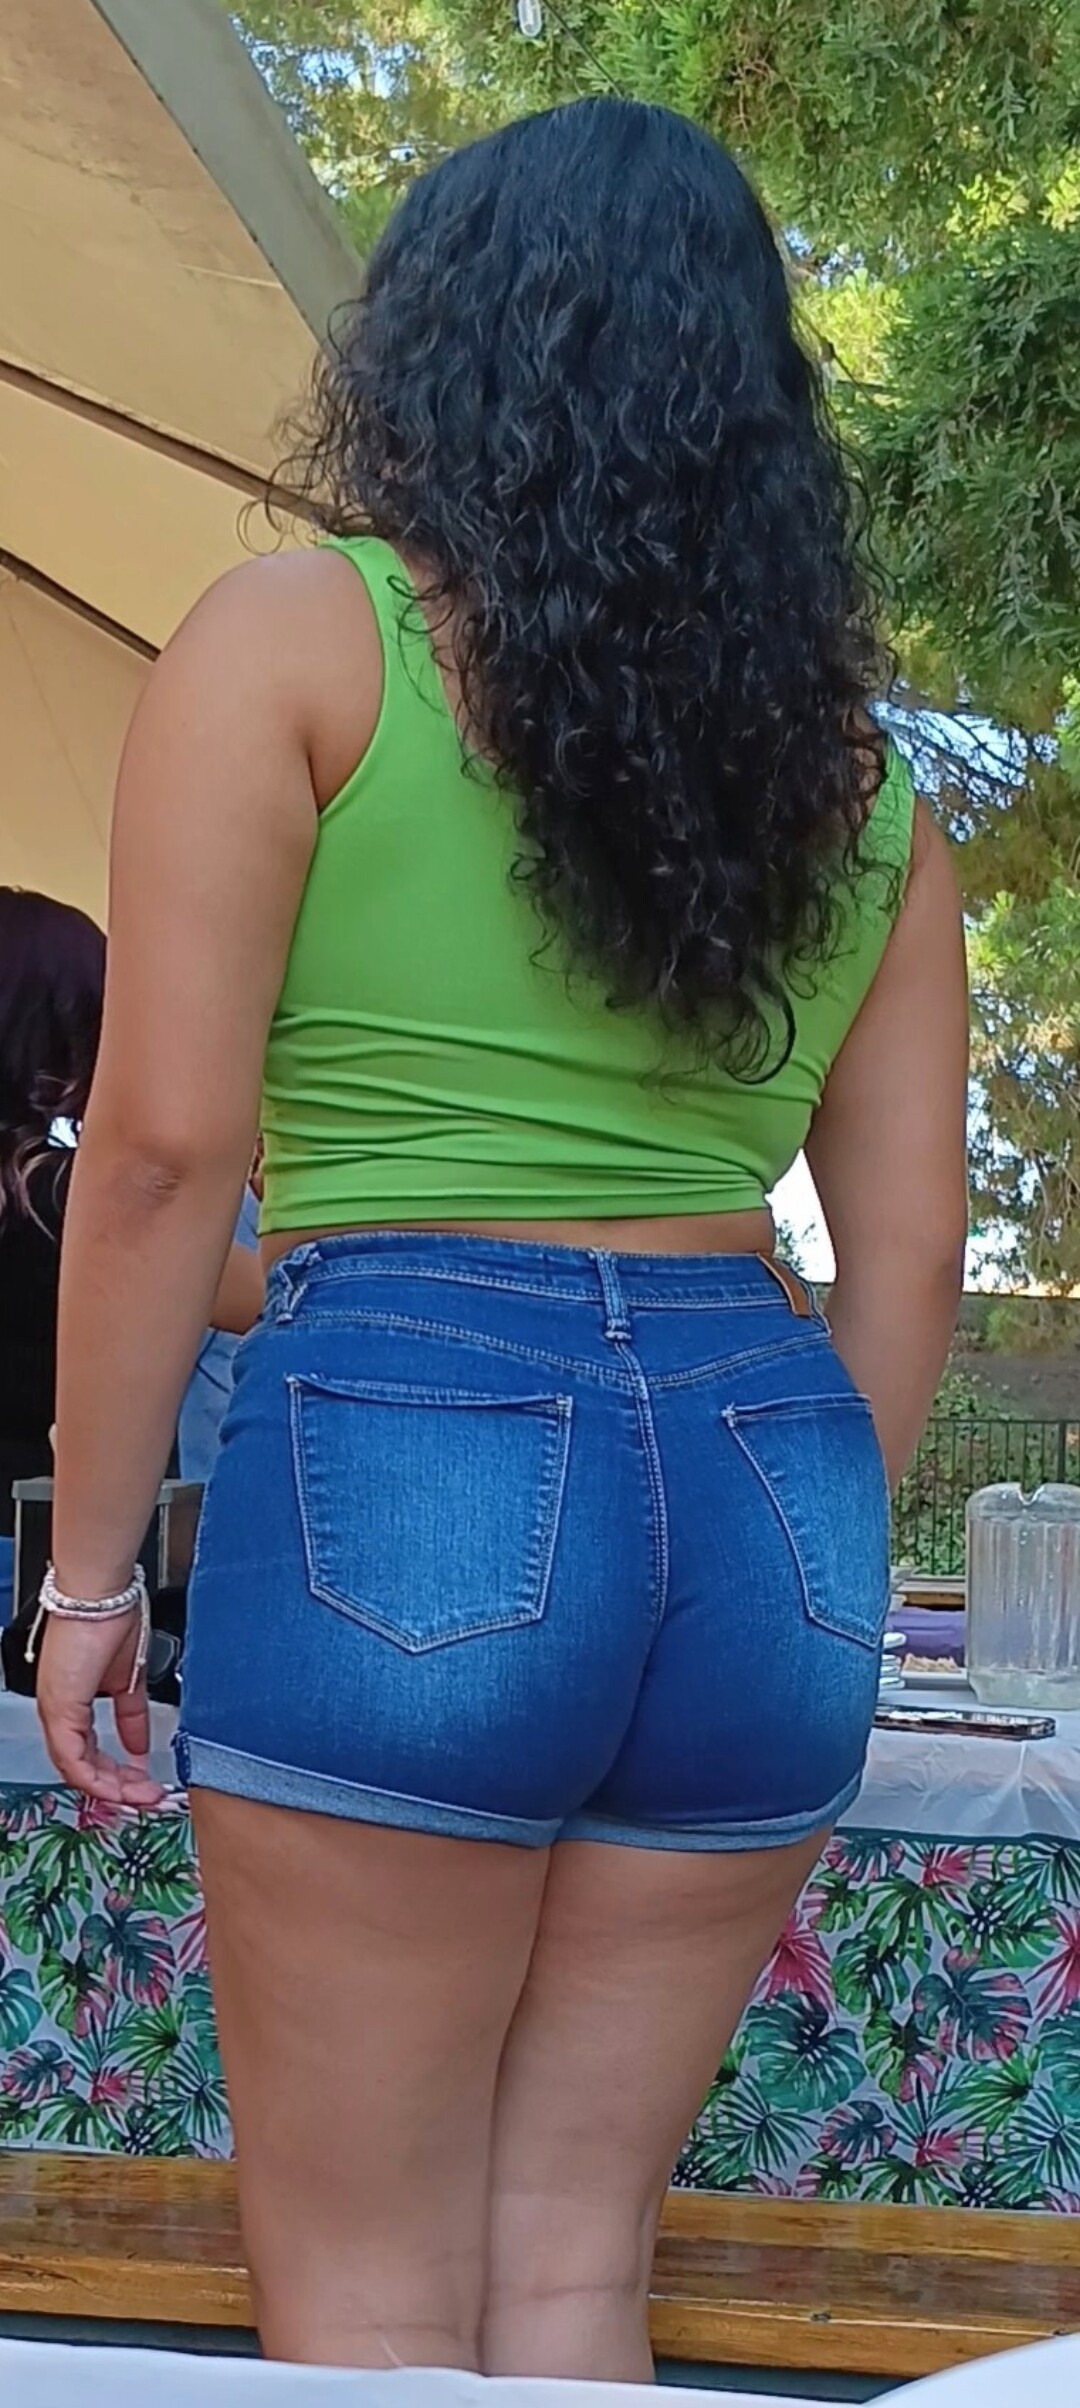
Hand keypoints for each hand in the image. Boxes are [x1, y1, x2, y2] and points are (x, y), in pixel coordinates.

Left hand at [35, 1613, 165, 1807]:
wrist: (102, 1594)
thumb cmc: (112, 1618)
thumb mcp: (130, 1677)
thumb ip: (133, 1714)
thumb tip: (141, 1744)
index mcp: (72, 1701)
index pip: (88, 1751)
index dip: (116, 1773)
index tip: (141, 1782)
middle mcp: (58, 1710)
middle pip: (82, 1767)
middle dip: (118, 1787)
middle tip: (146, 1795)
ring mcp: (55, 1711)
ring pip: (76, 1770)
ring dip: (112, 1788)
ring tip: (141, 1795)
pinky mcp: (59, 1709)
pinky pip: (73, 1760)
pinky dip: (97, 1779)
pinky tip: (120, 1786)